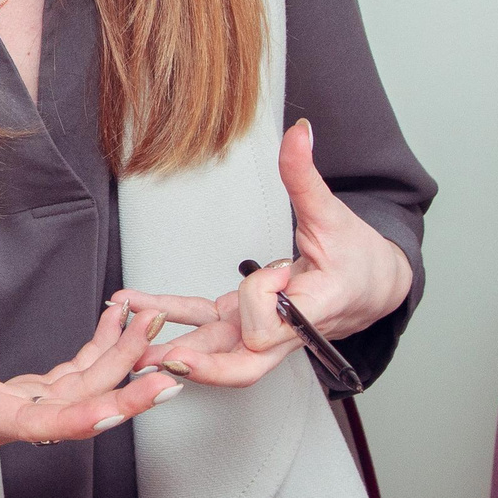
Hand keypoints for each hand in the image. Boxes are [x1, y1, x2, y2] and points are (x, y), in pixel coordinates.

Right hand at [0, 231, 177, 497]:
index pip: (35, 425)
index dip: (83, 418)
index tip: (121, 408)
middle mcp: (5, 421)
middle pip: (79, 404)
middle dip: (125, 370)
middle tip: (161, 331)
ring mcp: (15, 418)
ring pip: (81, 395)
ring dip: (120, 362)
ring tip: (152, 321)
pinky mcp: (17, 410)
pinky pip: (68, 388)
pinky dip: (94, 359)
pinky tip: (113, 328)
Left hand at [112, 119, 411, 389]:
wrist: (371, 286)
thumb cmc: (358, 259)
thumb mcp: (334, 214)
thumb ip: (306, 176)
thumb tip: (299, 132)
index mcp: (313, 312)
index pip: (273, 319)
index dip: (265, 293)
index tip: (278, 269)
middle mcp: (282, 333)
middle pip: (243, 366)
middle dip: (203, 366)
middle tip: (167, 358)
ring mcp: (259, 331)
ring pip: (213, 353)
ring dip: (169, 347)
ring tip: (126, 341)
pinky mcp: (241, 321)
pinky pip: (201, 323)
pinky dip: (169, 315)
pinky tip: (133, 305)